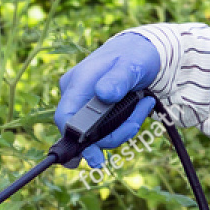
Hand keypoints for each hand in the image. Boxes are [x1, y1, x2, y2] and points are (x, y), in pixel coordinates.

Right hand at [54, 31, 160, 168]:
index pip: (65, 118)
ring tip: (144, 104)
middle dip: (113, 135)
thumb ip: (118, 79)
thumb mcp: (130, 64)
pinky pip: (108, 130)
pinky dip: (125, 125)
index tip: (94, 157)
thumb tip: (105, 94)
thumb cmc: (134, 55)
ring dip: (124, 127)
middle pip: (84, 133)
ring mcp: (85, 106)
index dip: (75, 140)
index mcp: (77, 83)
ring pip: (99, 134)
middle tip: (136, 123)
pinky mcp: (98, 112)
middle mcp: (76, 97)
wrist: (142, 52)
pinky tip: (139, 109)